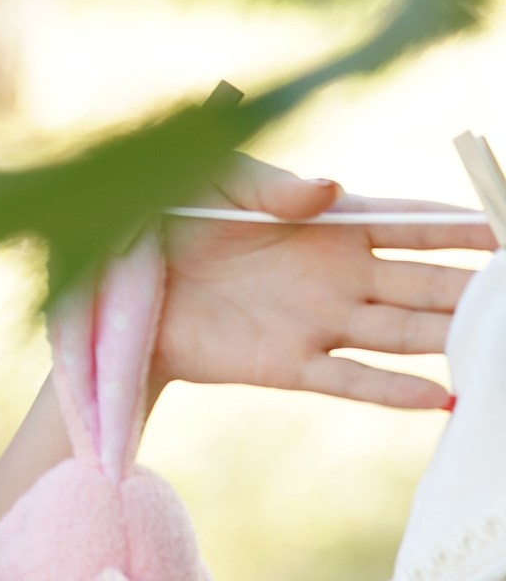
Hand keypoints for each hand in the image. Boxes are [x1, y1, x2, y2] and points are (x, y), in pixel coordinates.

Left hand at [154, 156, 494, 407]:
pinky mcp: (286, 362)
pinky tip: (440, 396)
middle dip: (476, 288)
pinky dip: (393, 389)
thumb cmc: (166, 217)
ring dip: (451, 337)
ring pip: (404, 332)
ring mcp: (318, 321)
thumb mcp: (215, 184)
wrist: (113, 283)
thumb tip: (331, 189)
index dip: (464, 229)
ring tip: (497, 343)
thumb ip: (274, 187)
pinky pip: (350, 380)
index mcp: (329, 226)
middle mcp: (338, 277)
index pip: (413, 226)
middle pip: (425, 283)